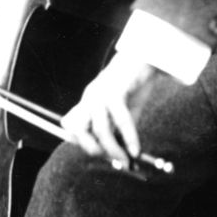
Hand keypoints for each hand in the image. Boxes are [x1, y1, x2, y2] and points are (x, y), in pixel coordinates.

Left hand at [62, 51, 157, 166]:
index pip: (70, 125)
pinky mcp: (116, 91)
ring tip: (126, 160)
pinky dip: (129, 138)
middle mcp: (90, 97)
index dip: (80, 141)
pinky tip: (135, 150)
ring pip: (101, 129)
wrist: (146, 56)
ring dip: (113, 149)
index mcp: (87, 100)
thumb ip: (120, 130)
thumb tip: (126, 156)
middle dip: (91, 148)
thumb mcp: (124, 109)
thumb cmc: (134, 85)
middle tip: (109, 158)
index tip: (99, 152)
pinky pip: (121, 120)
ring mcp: (101, 94)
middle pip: (77, 129)